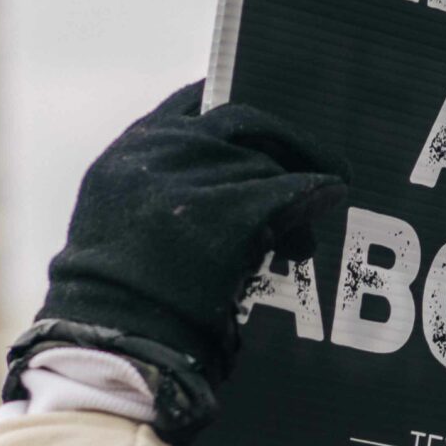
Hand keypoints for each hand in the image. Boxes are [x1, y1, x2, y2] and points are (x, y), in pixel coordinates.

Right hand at [18, 82, 348, 416]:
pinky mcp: (229, 210)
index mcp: (130, 151)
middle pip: (242, 124)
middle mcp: (160, 151)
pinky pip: (290, 189)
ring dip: (297, 190)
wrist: (113, 341)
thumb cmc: (119, 300)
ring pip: (266, 163)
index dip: (239, 119)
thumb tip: (222, 180)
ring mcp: (194, 177)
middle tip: (320, 164)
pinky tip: (333, 195)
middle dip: (285, 144)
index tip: (266, 132)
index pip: (194, 105)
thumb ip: (164, 187)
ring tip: (302, 239)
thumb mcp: (123, 224)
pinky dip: (316, 193)